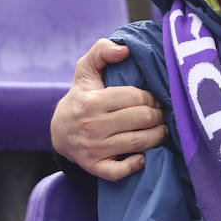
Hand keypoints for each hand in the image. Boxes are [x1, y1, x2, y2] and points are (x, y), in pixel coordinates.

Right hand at [49, 39, 164, 180]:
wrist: (60, 131)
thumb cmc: (81, 97)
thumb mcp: (85, 70)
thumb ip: (102, 51)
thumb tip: (124, 49)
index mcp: (93, 101)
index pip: (136, 98)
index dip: (151, 98)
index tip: (155, 99)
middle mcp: (92, 125)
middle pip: (141, 119)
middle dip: (158, 116)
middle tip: (161, 115)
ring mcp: (93, 148)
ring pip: (138, 143)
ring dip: (157, 137)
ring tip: (161, 130)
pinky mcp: (94, 166)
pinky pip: (120, 171)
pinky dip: (136, 164)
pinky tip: (143, 156)